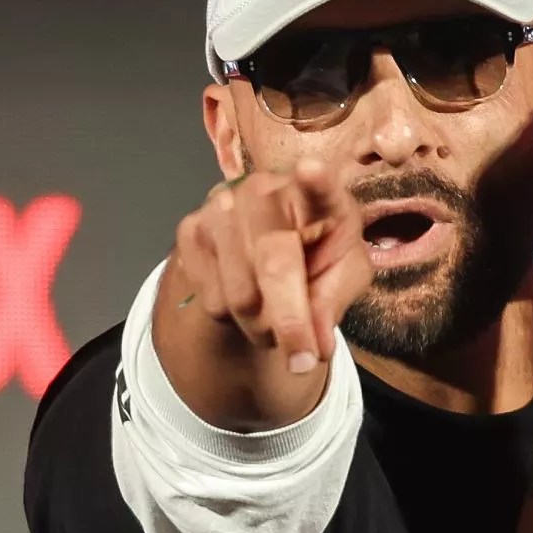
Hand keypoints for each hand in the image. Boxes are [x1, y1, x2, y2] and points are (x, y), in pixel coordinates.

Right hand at [166, 160, 369, 376]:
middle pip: (273, 266)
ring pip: (238, 295)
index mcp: (316, 195)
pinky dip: (231, 318)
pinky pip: (210, 298)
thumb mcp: (343, 277)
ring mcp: (221, 206)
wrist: (264, 250)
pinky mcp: (190, 229)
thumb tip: (317, 346)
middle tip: (302, 362)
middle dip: (289, 324)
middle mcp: (265, 191)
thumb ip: (335, 303)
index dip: (316, 181)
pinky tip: (244, 297)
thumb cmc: (317, 255)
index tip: (312, 170)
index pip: (319, 187)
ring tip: (274, 319)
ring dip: (260, 327)